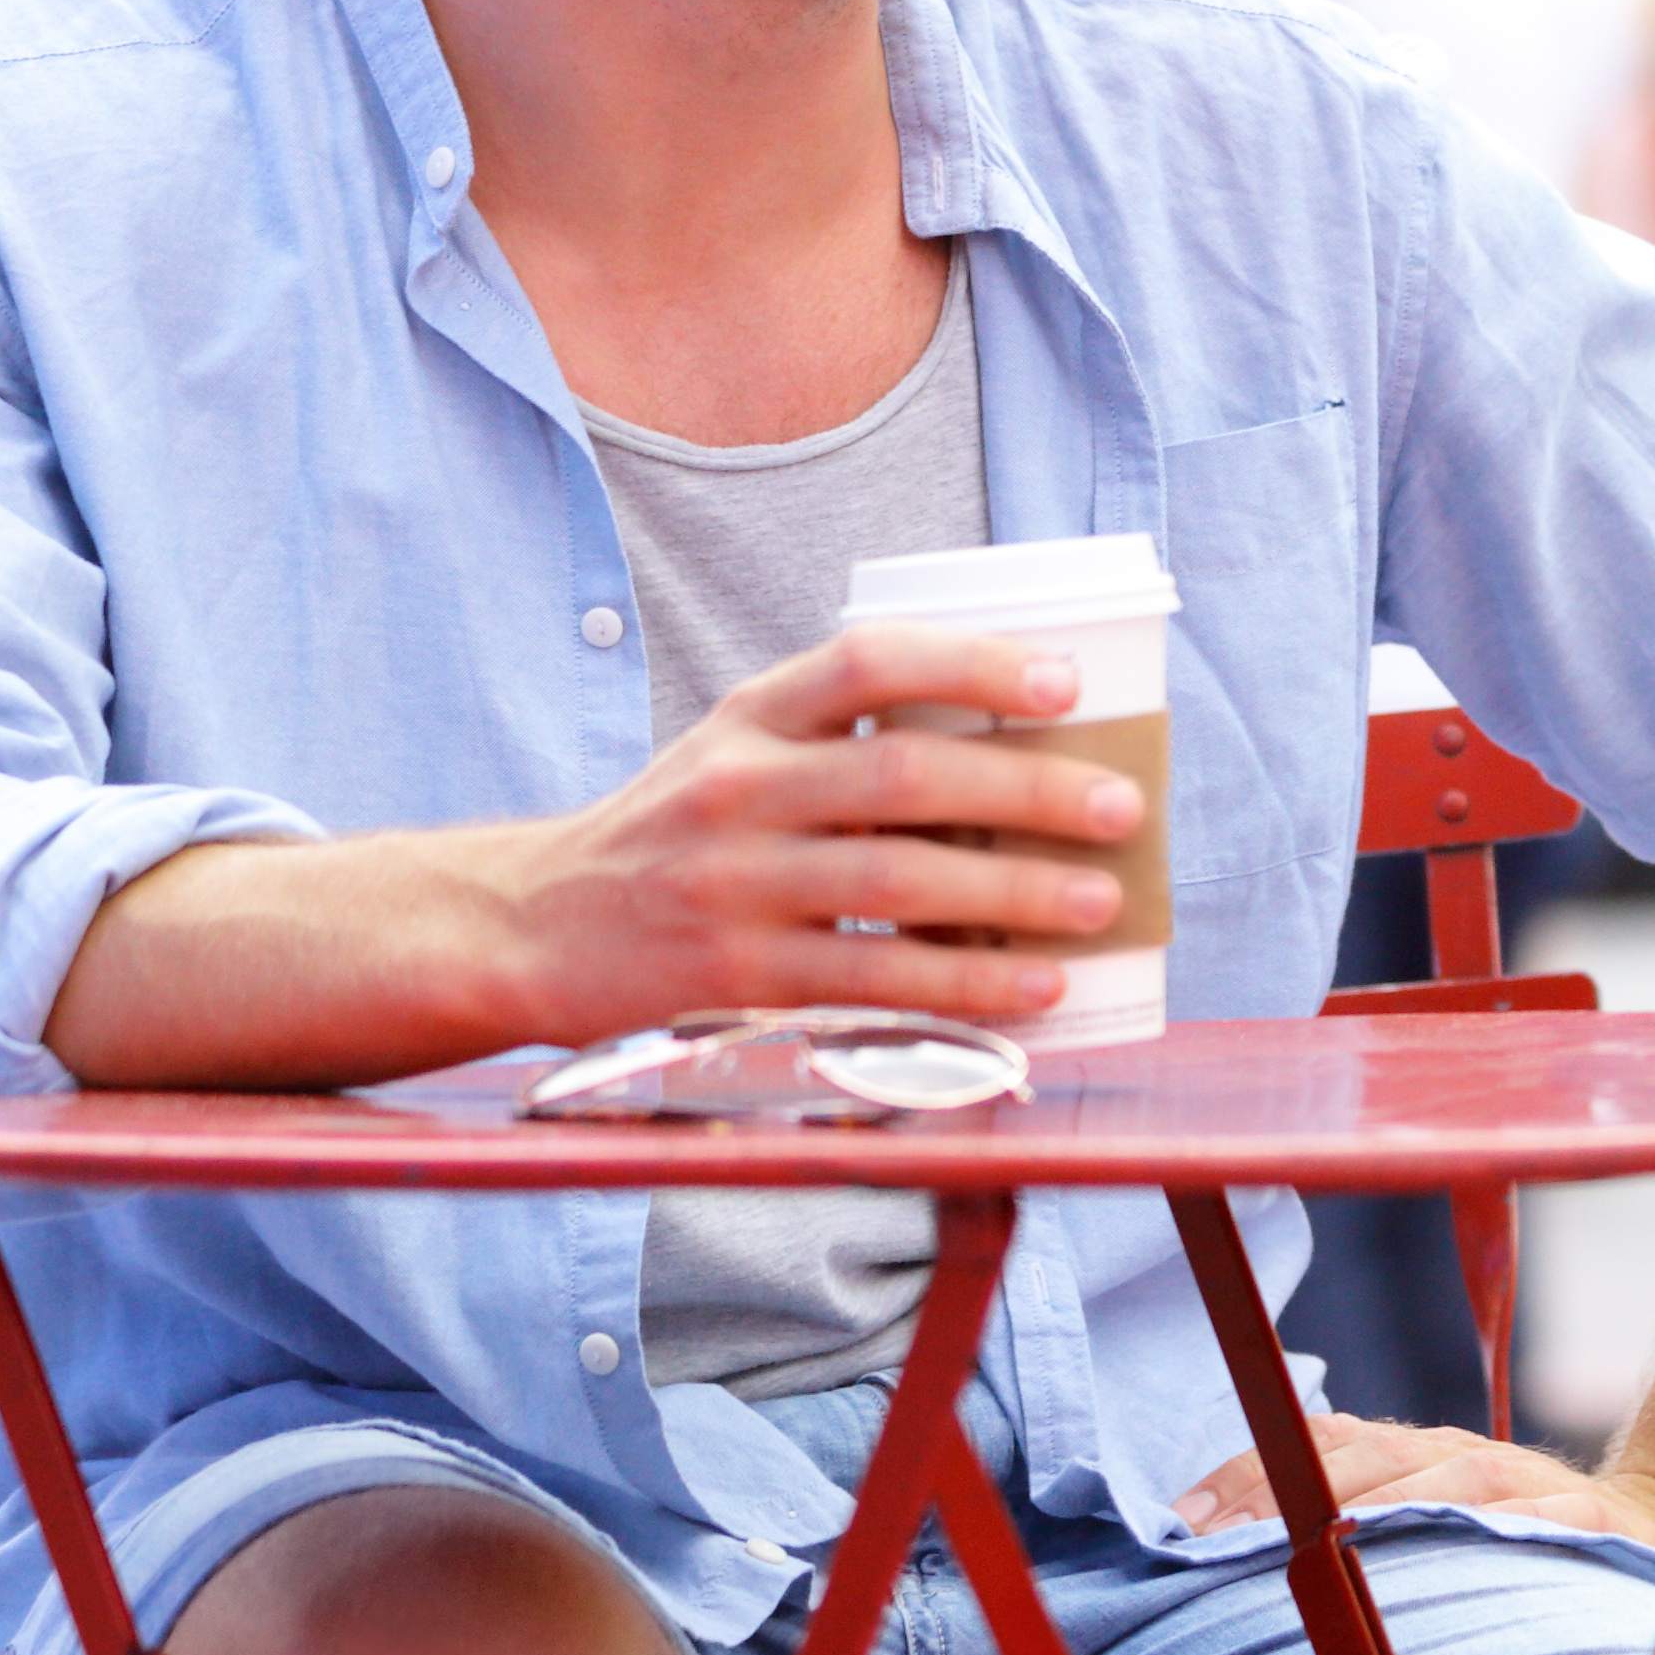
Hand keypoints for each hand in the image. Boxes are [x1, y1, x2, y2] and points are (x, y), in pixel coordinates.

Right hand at [478, 624, 1150, 1045]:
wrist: (532, 926)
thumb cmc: (679, 831)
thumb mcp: (740, 751)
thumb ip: (846, 738)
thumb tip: (1025, 749)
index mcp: (753, 717)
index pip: (870, 662)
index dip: (975, 665)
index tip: (1067, 684)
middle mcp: (739, 791)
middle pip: (906, 779)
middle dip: (1030, 793)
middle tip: (1121, 807)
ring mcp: (733, 887)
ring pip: (899, 886)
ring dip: (1016, 898)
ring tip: (1101, 902)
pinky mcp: (734, 979)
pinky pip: (871, 983)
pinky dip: (963, 988)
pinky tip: (1032, 991)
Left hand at [1175, 1415, 1654, 1554]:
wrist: (1652, 1523)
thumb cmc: (1510, 1541)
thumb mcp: (1428, 1521)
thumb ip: (1350, 1525)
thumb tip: (1219, 1548)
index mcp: (1416, 1453)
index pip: (1317, 1446)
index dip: (1248, 1477)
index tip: (1184, 1524)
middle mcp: (1463, 1456)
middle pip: (1368, 1458)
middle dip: (1289, 1497)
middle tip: (1220, 1545)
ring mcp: (1528, 1485)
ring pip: (1446, 1479)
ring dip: (1379, 1508)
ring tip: (1316, 1547)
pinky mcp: (1589, 1520)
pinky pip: (1542, 1522)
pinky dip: (1501, 1528)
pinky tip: (1459, 1548)